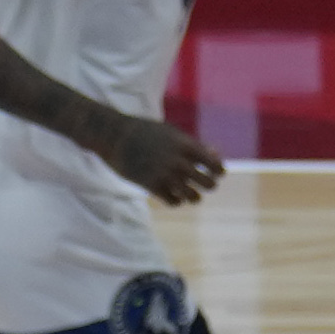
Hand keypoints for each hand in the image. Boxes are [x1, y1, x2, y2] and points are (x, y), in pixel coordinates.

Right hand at [95, 106, 223, 200]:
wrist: (115, 136)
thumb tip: (216, 156)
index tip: (216, 173)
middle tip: (204, 184)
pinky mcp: (151, 186)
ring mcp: (165, 175)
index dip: (219, 171)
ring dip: (194, 197)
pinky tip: (173, 196)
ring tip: (190, 194)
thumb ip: (194, 145)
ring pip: (193, 197)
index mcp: (186, 145)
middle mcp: (178, 161)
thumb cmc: (145, 132)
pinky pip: (174, 202)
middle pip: (208, 184)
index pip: (214, 164)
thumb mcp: (172, 133)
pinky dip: (176, 201)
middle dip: (209, 185)